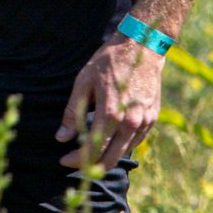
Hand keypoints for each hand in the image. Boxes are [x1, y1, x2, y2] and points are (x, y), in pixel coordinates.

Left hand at [57, 32, 161, 172]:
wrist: (142, 46)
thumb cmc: (109, 61)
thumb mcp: (83, 83)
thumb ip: (72, 113)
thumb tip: (61, 138)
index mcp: (110, 114)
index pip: (91, 149)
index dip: (76, 159)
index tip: (64, 159)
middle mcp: (129, 122)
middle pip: (109, 158)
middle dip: (91, 166)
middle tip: (76, 163)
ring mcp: (143, 121)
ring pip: (124, 152)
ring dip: (107, 157)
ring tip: (91, 154)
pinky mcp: (152, 118)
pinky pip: (135, 141)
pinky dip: (122, 146)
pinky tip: (111, 142)